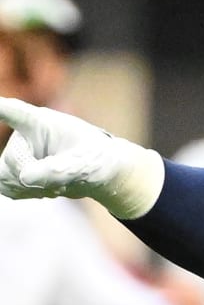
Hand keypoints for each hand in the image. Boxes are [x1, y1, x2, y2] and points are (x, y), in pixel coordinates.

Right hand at [0, 96, 163, 218]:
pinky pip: (8, 188)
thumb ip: (58, 170)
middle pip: (12, 160)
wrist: (94, 171)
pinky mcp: (12, 171)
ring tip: (58, 182)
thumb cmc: (94, 158)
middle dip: (36, 177)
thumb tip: (25, 178)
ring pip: (6, 177)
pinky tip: (48, 187)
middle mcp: (22, 135)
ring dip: (33, 188)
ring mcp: (15, 153)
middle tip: (63, 179)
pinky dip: (28, 193)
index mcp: (40, 122)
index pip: (12, 111)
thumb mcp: (85, 164)